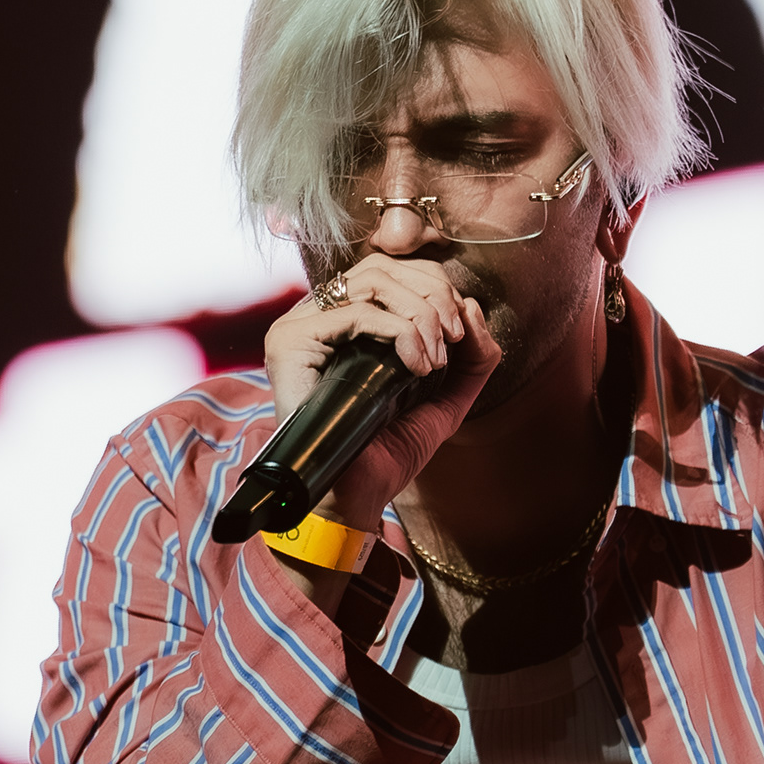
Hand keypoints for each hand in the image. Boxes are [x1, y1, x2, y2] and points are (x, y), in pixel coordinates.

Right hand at [262, 259, 500, 532]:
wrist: (353, 497)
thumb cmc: (388, 453)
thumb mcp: (445, 401)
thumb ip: (471, 359)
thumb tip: (474, 305)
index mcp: (349, 320)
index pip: (394, 269)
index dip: (436, 287)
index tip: (460, 334)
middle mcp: (320, 315)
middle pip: (385, 265)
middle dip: (434, 296)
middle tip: (454, 340)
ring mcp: (300, 325)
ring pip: (373, 281)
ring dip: (421, 315)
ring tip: (434, 361)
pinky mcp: (289, 341)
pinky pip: (355, 313)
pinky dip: (400, 334)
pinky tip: (417, 369)